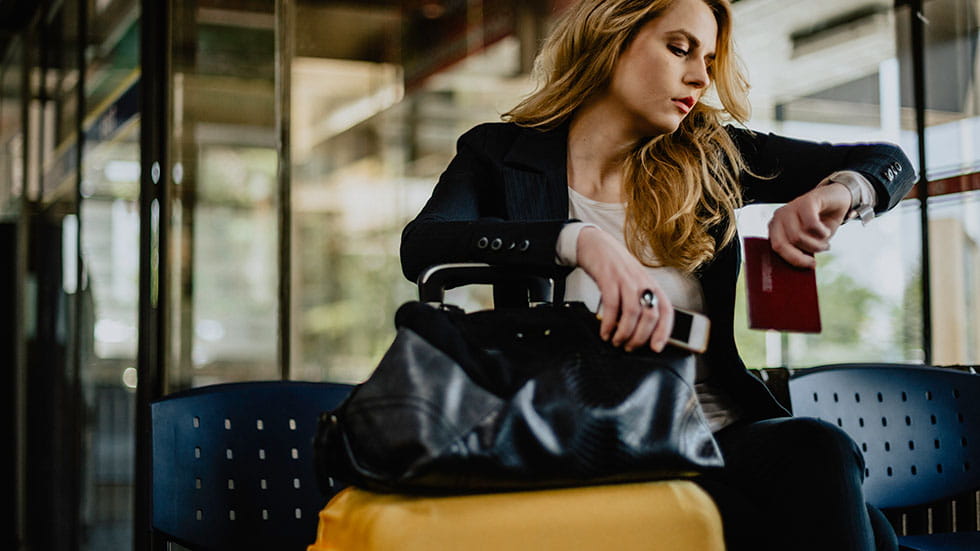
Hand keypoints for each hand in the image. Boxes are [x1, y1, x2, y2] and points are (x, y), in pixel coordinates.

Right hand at [576, 226, 673, 351]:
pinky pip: (611, 305)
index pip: (666, 310)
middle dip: (639, 337)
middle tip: (629, 347)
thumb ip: (640, 302)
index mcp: (652, 285)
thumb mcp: (633, 283)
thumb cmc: (615, 268)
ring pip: (632, 312)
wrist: (595, 244)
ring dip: (624, 333)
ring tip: (616, 341)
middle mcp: (642, 282)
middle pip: (649, 315)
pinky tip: (604, 332)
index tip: (656, 348)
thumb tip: (640, 331)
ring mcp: (626, 279)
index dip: (664, 331)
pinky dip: (608, 323)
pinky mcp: (608, 278)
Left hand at [768, 183, 850, 268]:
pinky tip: (827, 231)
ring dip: (817, 243)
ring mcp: (790, 207)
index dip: (793, 260)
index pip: (776, 248)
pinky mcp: (806, 201)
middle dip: (803, 254)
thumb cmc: (821, 224)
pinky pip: (811, 224)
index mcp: (775, 227)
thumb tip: (795, 274)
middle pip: (784, 244)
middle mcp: (779, 217)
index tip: (811, 265)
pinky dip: (822, 232)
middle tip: (821, 252)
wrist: (837, 199)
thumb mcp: (808, 240)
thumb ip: (799, 251)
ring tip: (826, 241)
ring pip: (798, 236)